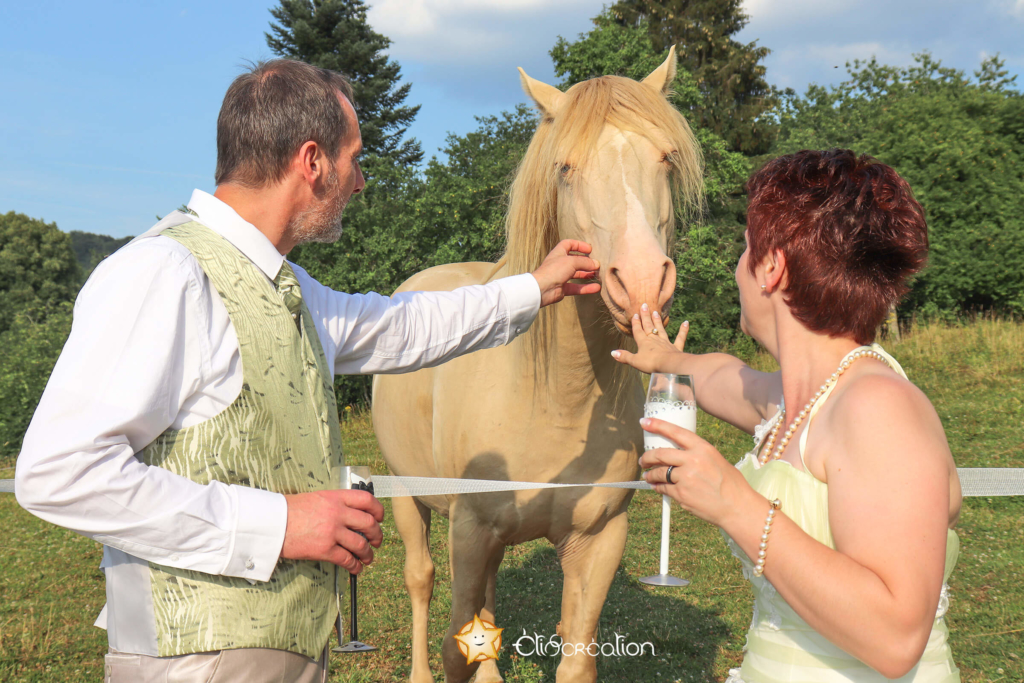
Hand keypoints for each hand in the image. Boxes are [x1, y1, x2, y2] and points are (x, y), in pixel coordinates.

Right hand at [280, 489, 384, 574]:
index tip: (380, 518)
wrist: (272, 523)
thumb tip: (350, 515)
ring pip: (361, 544)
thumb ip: (335, 504)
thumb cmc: (290, 510)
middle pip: (369, 523)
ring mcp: (332, 532)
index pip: (366, 500)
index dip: (378, 510)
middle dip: (377, 535)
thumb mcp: (316, 498)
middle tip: (376, 541)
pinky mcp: (325, 550)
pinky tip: (356, 568)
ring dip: (368, 553)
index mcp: (336, 497)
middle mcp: (338, 513)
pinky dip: (355, 566)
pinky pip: (347, 559)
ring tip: (368, 557)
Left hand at [530, 239, 601, 306]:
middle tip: (596, 264)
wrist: (542, 289)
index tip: (589, 249)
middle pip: (575, 260)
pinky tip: (596, 288)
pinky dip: (586, 288)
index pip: (568, 244)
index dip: (579, 245)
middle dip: (586, 262)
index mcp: (558, 253)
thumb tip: (596, 264)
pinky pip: (577, 288)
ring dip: (587, 274)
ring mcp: (561, 276)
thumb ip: (585, 262)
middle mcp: (559, 264)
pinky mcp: (563, 288)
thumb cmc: (554, 270)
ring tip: (598, 275)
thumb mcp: (571, 261)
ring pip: (576, 274)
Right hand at [611, 303, 688, 373]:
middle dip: (645, 316)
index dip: (636, 323)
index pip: (638, 331)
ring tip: (656, 312)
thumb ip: (624, 357)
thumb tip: (612, 352)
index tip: (635, 314)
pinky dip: (683, 330)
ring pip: (661, 329)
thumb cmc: (651, 364)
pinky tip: (686, 322)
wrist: (669, 365)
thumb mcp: (635, 361)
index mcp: (643, 342)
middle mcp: (654, 340)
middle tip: (644, 305)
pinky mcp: (675, 347)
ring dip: (658, 321)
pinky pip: (680, 337)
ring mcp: (665, 342)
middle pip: (648, 326)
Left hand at [639, 417, 760, 527]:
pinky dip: (658, 487)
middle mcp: (692, 460)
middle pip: (660, 454)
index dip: (657, 425)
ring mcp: (685, 478)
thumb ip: (697, 455)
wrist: (737, 507)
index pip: (675, 432)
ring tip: (649, 476)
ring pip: (659, 473)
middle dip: (647, 457)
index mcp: (702, 448)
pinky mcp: (681, 494)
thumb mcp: (716, 460)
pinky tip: (657, 487)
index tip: (645, 422)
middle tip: (644, 460)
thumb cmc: (731, 484)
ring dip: (650, 474)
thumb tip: (679, 454)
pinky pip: (663, 488)